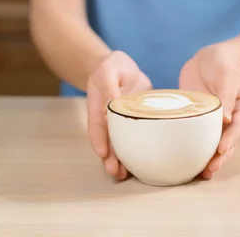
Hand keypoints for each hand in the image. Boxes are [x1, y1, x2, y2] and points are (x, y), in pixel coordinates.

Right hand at [87, 51, 151, 180]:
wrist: (121, 65)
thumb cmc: (111, 67)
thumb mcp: (108, 73)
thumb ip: (109, 88)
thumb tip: (110, 105)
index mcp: (99, 108)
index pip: (97, 127)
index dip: (99, 141)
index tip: (103, 154)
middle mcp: (109, 119)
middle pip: (108, 141)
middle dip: (110, 158)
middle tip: (115, 172)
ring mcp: (123, 121)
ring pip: (121, 143)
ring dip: (122, 159)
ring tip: (125, 175)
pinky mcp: (137, 119)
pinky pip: (137, 135)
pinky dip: (138, 148)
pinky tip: (142, 161)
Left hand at [179, 41, 239, 179]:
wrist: (212, 55)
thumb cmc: (225, 63)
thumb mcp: (229, 76)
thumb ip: (227, 95)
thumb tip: (225, 119)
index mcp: (239, 110)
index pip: (236, 129)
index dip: (229, 141)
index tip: (221, 152)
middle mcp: (227, 119)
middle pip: (225, 143)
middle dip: (218, 158)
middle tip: (209, 171)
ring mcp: (211, 120)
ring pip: (210, 143)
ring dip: (206, 158)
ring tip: (200, 174)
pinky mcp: (196, 117)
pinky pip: (194, 133)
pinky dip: (190, 146)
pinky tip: (183, 157)